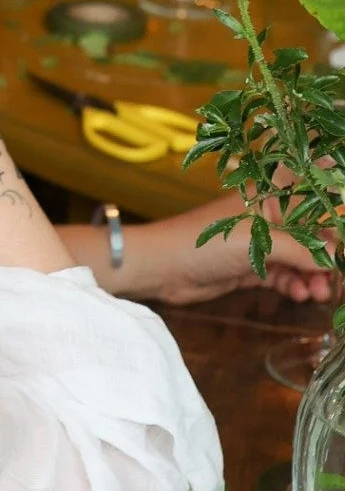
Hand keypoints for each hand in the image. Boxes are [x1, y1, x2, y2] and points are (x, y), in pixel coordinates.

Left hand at [132, 195, 335, 305]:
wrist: (164, 267)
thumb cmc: (205, 241)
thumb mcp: (259, 242)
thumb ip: (300, 250)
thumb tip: (336, 259)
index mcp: (267, 196)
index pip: (309, 196)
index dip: (330, 210)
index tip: (343, 238)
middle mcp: (266, 217)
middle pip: (309, 234)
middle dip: (325, 255)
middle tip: (335, 279)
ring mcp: (259, 243)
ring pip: (299, 259)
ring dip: (312, 276)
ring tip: (317, 293)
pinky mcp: (250, 267)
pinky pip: (283, 275)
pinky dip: (294, 285)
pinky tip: (298, 295)